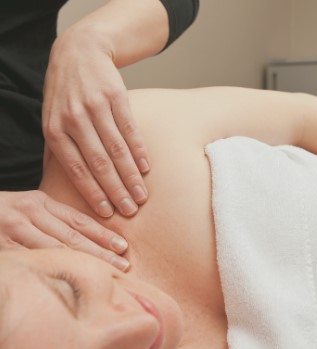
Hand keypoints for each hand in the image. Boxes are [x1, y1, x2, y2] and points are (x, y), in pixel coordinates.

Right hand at [0, 191, 129, 270]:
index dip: (102, 234)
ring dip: (84, 262)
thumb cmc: (2, 214)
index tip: (123, 246)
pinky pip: (32, 259)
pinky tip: (71, 278)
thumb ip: (53, 219)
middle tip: (124, 265)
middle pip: (72, 236)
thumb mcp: (28, 208)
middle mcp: (29, 213)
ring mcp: (13, 229)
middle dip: (101, 252)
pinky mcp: (2, 245)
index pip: (78, 220)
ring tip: (107, 273)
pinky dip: (54, 269)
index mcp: (40, 202)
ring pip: (55, 249)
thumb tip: (89, 239)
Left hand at [42, 28, 148, 217]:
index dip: (93, 193)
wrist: (79, 51)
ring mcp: (95, 107)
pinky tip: (147, 167)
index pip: (76, 169)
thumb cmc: (65, 92)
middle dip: (116, 190)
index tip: (108, 213)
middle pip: (99, 163)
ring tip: (142, 195)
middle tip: (130, 210)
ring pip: (116, 149)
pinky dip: (139, 150)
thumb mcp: (52, 117)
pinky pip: (130, 129)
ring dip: (131, 176)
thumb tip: (68, 184)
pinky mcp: (115, 97)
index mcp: (55, 129)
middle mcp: (73, 119)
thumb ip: (60, 147)